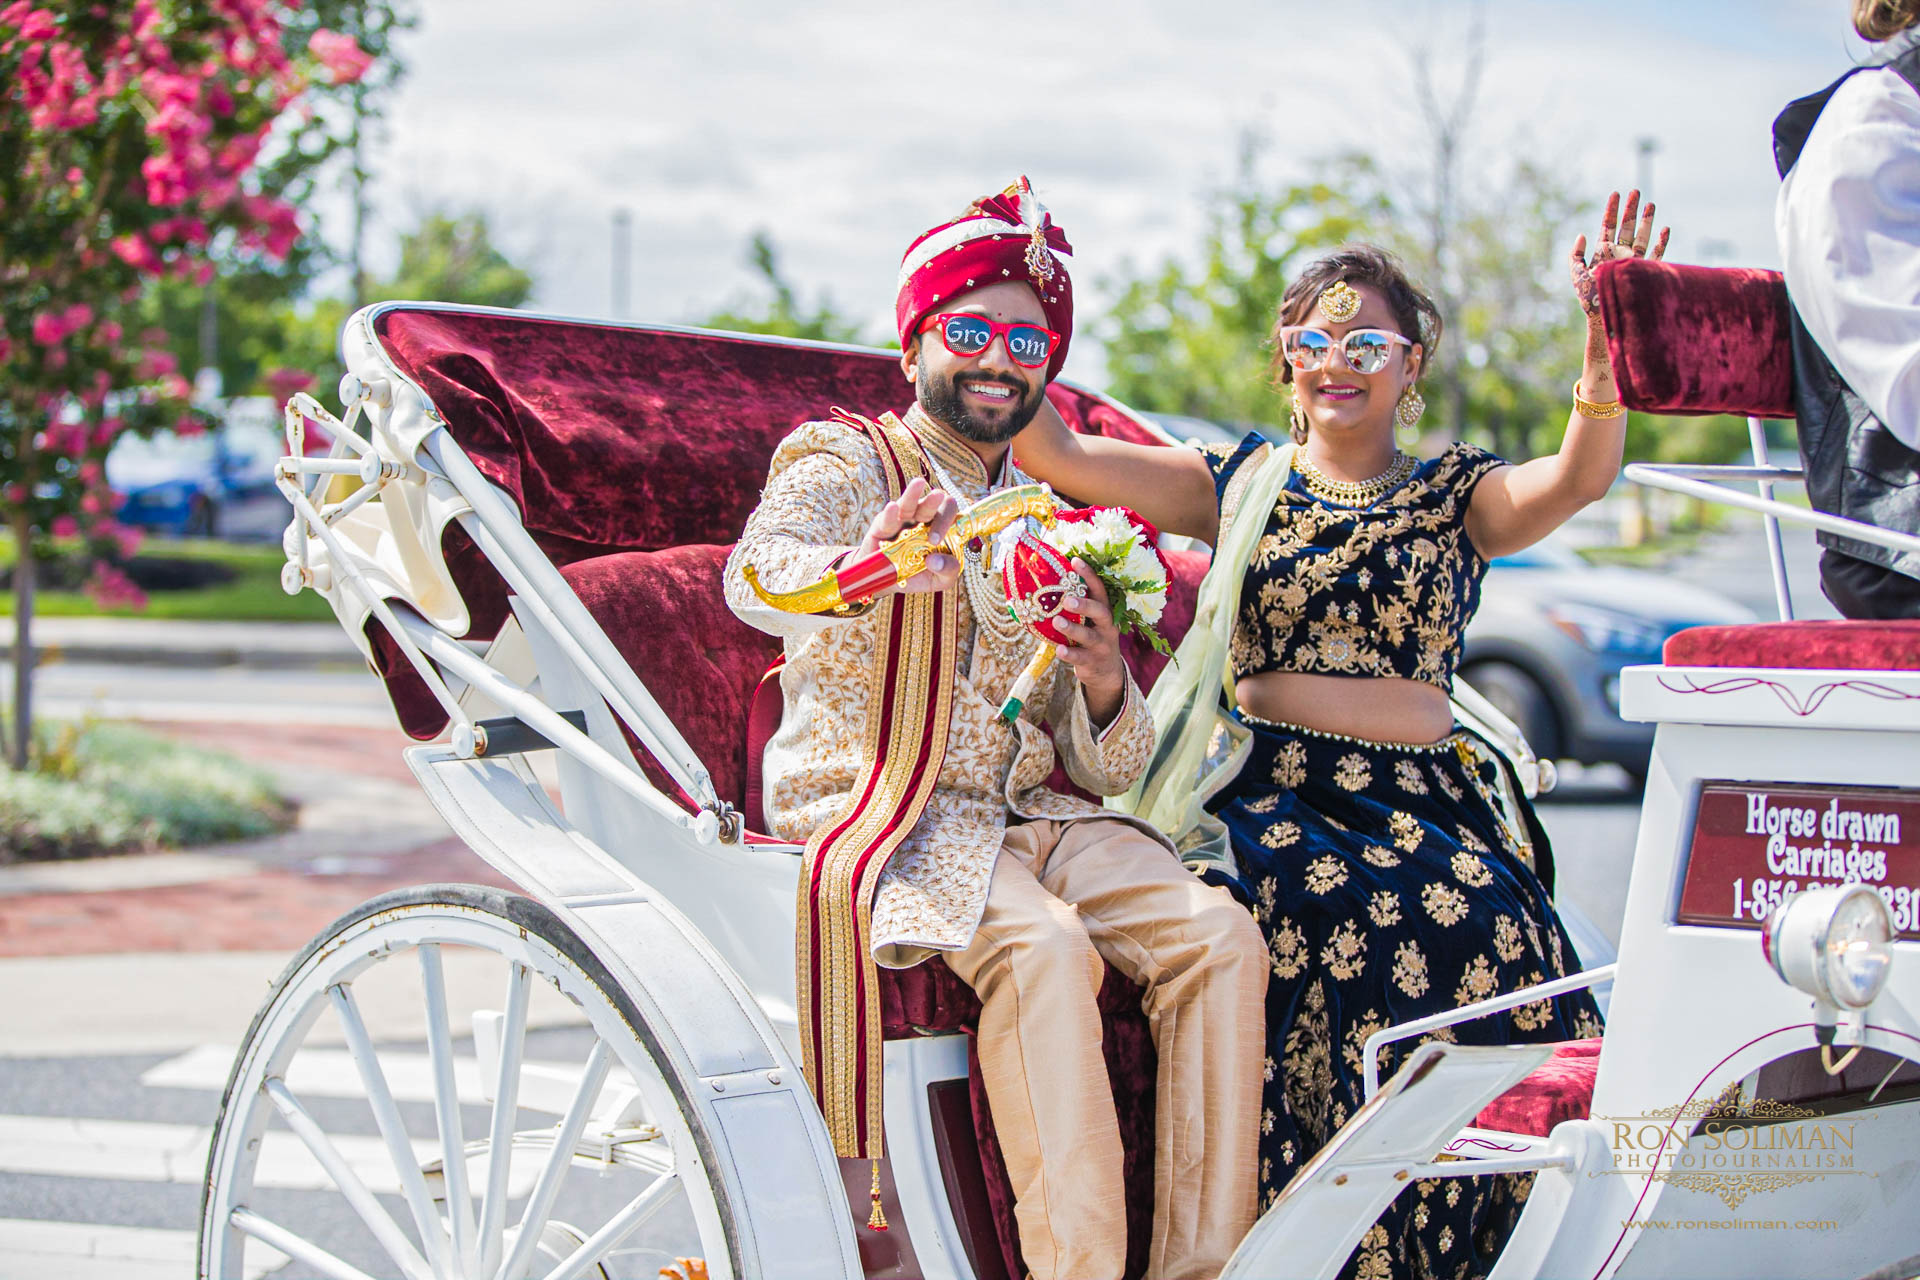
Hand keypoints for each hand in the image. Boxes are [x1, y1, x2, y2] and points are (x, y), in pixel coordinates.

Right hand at [856, 476, 959, 594]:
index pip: (950, 513)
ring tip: (918, 484)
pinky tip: (892, 507)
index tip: (936, 541)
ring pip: (909, 503)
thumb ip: (949, 570)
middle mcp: (923, 519)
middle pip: (932, 504)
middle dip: (934, 504)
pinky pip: (886, 518)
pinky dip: (890, 513)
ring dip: (913, 493)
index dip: (948, 520)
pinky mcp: (883, 526)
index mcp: (941, 528)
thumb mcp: (940, 580)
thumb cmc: (917, 575)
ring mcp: (902, 520)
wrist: (887, 583)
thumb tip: (935, 560)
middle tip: (935, 513)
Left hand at [1051, 558, 1125, 719]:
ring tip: (1057, 621)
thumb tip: (1044, 584)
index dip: (1089, 575)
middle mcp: (1106, 626)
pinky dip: (1069, 654)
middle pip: (1100, 612)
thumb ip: (1074, 607)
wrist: (1106, 671)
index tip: (1075, 561)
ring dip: (1072, 629)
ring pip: (1088, 636)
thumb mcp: (1089, 622)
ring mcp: (1101, 645)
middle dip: (1085, 604)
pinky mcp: (1093, 662)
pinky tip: (1059, 650)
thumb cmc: (1090, 638)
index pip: (1099, 590)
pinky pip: (1080, 658)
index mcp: (1104, 611)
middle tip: (1067, 599)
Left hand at [1569, 189, 1670, 319]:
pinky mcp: (1644, 271)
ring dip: (1646, 221)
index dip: (1611, 210)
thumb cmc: (1589, 299)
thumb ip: (1575, 255)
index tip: (1616, 193)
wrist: (1604, 316)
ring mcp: (1632, 262)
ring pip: (1641, 237)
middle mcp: (1619, 254)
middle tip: (1636, 191)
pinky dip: (1661, 242)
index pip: (1608, 226)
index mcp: (1602, 252)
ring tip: (1650, 204)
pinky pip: (1655, 254)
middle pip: (1626, 227)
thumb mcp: (1577, 275)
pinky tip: (1665, 229)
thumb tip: (1582, 234)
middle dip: (1630, 210)